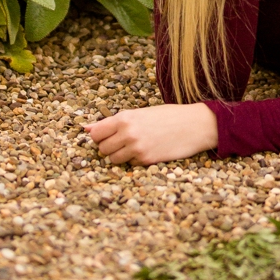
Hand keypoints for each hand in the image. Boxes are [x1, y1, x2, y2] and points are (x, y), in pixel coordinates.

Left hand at [85, 103, 216, 164]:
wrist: (194, 125)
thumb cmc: (167, 116)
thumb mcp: (139, 114)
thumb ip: (113, 123)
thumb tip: (85, 129)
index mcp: (124, 118)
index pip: (95, 134)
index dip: (98, 137)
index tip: (106, 137)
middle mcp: (127, 133)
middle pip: (102, 149)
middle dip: (108, 148)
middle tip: (121, 143)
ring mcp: (137, 148)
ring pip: (113, 160)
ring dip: (119, 156)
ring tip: (132, 149)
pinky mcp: (147, 160)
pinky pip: (130, 165)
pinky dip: (134, 161)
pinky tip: (146, 152)